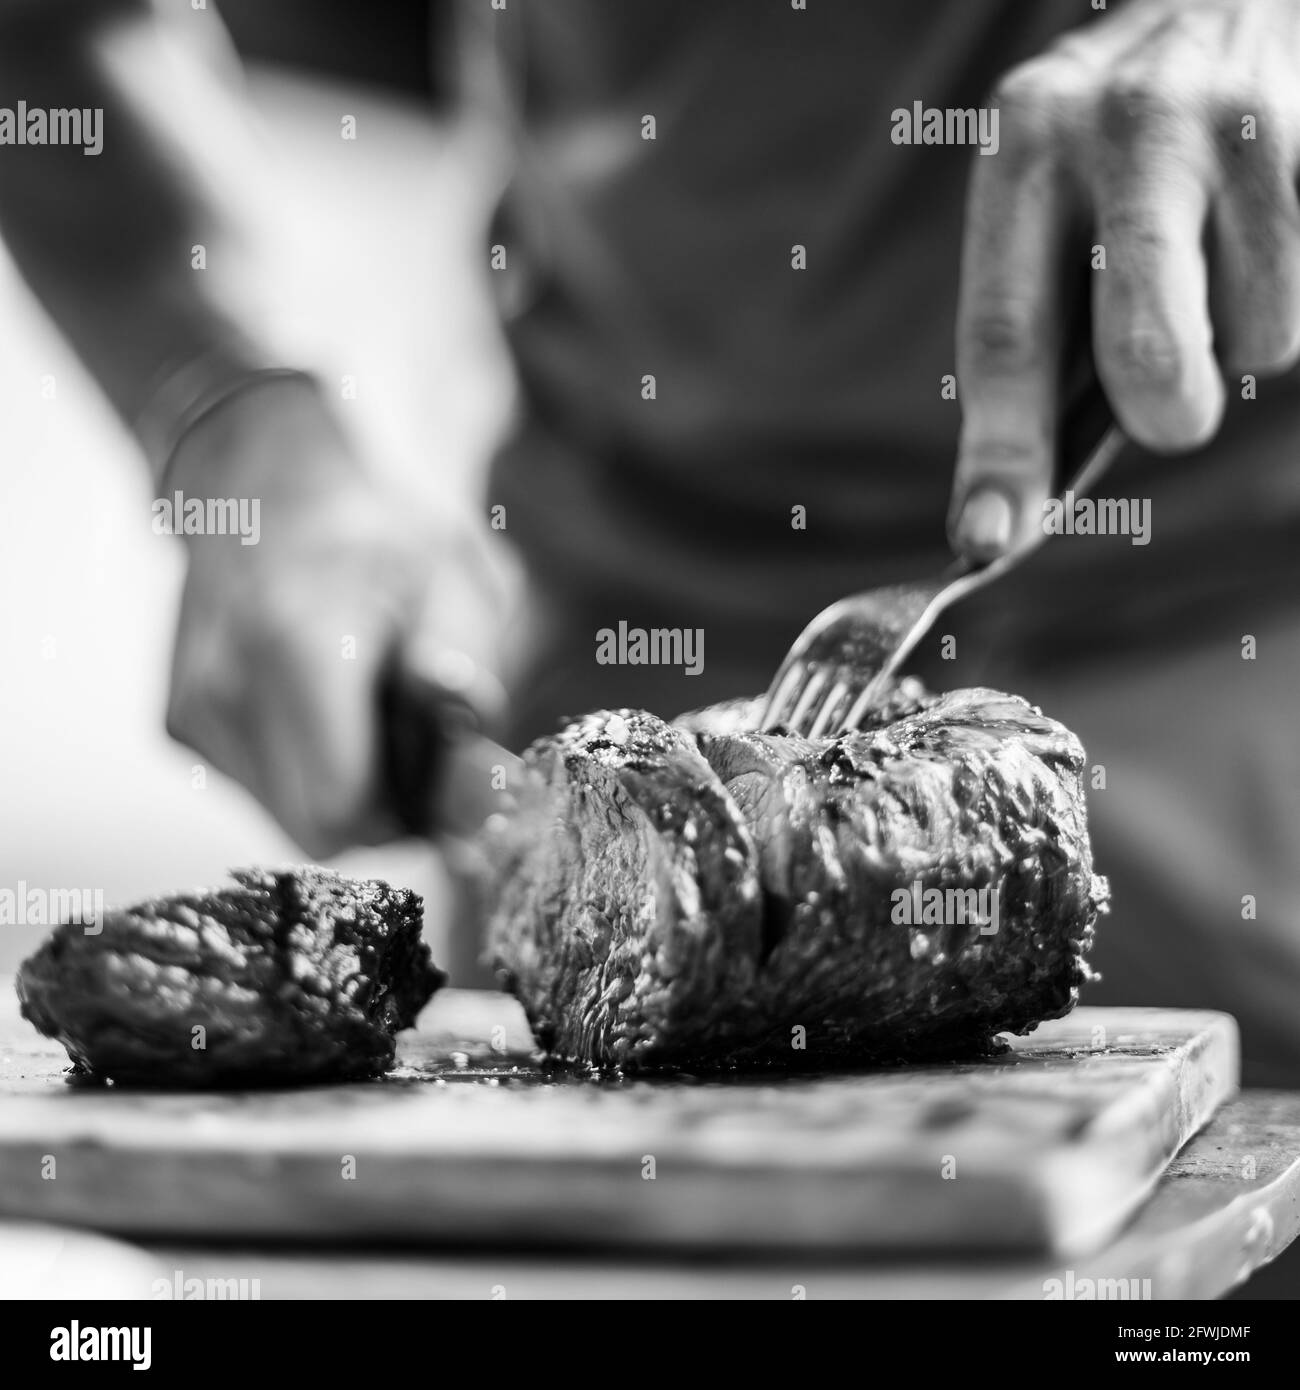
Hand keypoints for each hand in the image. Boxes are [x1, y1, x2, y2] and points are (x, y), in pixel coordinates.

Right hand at [163, 377, 506, 855]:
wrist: (260, 482)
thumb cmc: (370, 530)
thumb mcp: (450, 576)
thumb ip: (464, 669)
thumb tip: (479, 772)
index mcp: (298, 647)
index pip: (347, 807)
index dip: (411, 814)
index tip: (447, 780)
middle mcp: (227, 687)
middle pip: (318, 829)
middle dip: (384, 812)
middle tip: (420, 755)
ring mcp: (192, 708)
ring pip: (287, 818)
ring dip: (343, 791)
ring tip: (369, 715)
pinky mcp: (177, 723)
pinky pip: (258, 791)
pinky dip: (303, 773)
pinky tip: (323, 709)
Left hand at [949, 0, 1299, 558]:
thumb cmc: (1120, 149)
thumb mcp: (1046, 204)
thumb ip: (1033, 338)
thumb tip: (1003, 513)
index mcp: (1024, 145)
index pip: (1005, 332)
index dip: (1001, 451)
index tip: (988, 537)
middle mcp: (1126, 125)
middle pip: (1144, 351)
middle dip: (1162, 413)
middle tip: (1171, 407)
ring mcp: (1243, 122)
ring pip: (1257, 340)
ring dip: (1240, 340)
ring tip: (1221, 255)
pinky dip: (1288, 297)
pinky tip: (1266, 228)